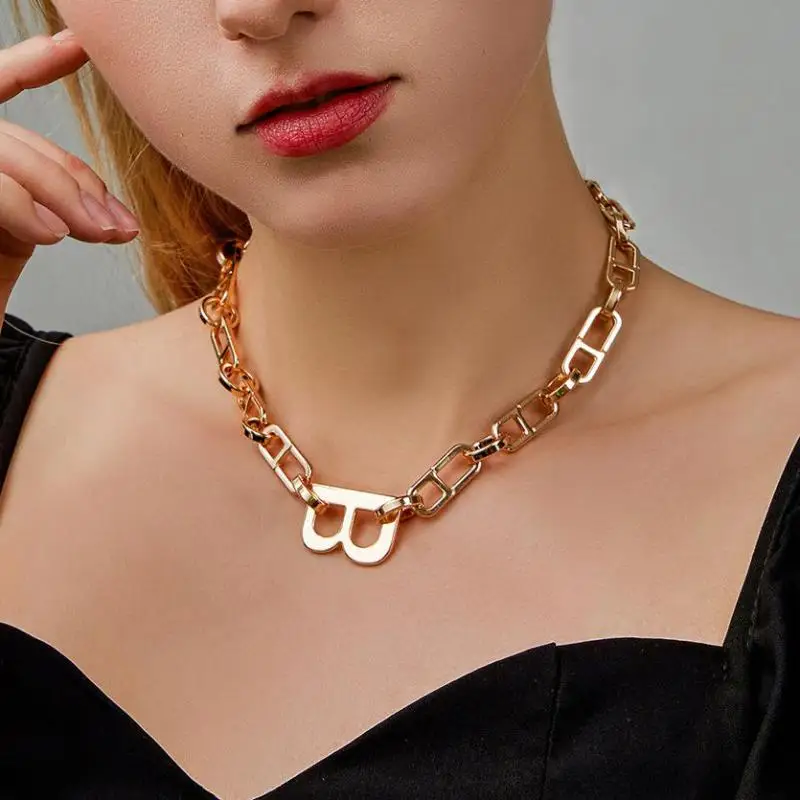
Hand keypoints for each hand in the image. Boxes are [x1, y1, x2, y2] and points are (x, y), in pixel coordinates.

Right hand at [0, 29, 139, 316]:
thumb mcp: (25, 233)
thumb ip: (52, 200)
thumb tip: (115, 216)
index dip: (35, 65)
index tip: (78, 46)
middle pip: (18, 141)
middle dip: (77, 182)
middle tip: (122, 229)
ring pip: (7, 154)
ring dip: (63, 195)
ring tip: (97, 235)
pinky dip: (23, 205)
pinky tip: (54, 235)